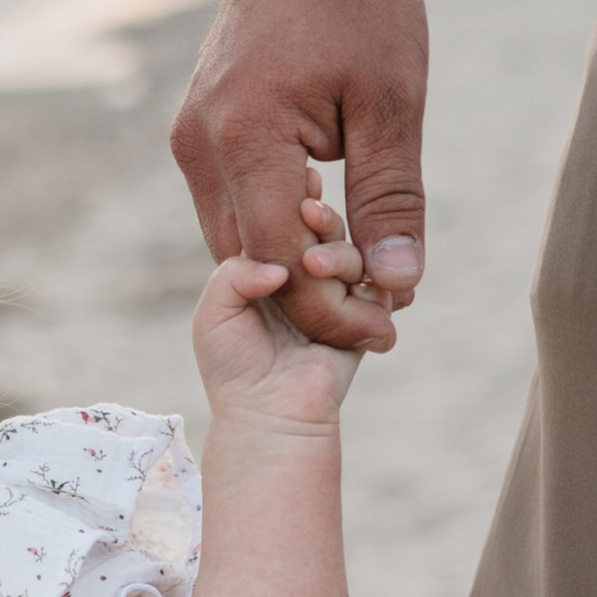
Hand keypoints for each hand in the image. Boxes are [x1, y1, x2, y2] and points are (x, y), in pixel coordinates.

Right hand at [171, 0, 424, 353]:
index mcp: (242, 136)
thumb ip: (391, 198)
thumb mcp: (395, 102)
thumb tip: (401, 283)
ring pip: (235, 238)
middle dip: (312, 299)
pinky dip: (278, 229)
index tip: (391, 325)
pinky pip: (232, 203)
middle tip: (384, 317)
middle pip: (248, 261)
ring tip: (366, 278)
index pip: (281, 261)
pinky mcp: (199, 128)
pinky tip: (334, 230)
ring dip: (294, 267)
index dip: (332, 307)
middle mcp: (199, 143)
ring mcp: (190, 135)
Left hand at [191, 179, 371, 427]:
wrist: (266, 414)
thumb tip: (282, 263)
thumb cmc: (232, 364)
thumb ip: (237, 270)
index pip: (286, 220)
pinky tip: (359, 282)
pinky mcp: (363, 321)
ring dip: (341, 253)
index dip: (292, 201)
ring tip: (318, 263)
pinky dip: (374, 284)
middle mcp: (306, 276)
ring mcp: (337, 296)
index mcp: (270, 265)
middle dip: (322, 218)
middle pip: (325, 231)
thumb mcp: (215, 308)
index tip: (298, 182)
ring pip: (354, 257)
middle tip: (310, 210)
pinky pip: (381, 293)